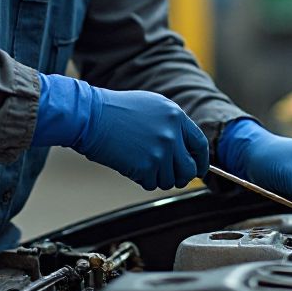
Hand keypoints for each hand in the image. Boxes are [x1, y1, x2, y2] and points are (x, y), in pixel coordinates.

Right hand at [33, 73, 208, 190]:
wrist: (91, 116)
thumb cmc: (116, 110)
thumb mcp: (152, 106)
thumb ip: (173, 124)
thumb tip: (186, 148)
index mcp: (176, 116)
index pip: (200, 144)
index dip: (201, 161)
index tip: (198, 169)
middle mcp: (172, 134)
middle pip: (189, 169)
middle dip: (181, 176)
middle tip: (170, 175)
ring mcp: (160, 151)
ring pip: (170, 180)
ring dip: (158, 178)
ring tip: (143, 164)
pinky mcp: (145, 166)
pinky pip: (152, 184)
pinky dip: (143, 180)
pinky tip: (132, 165)